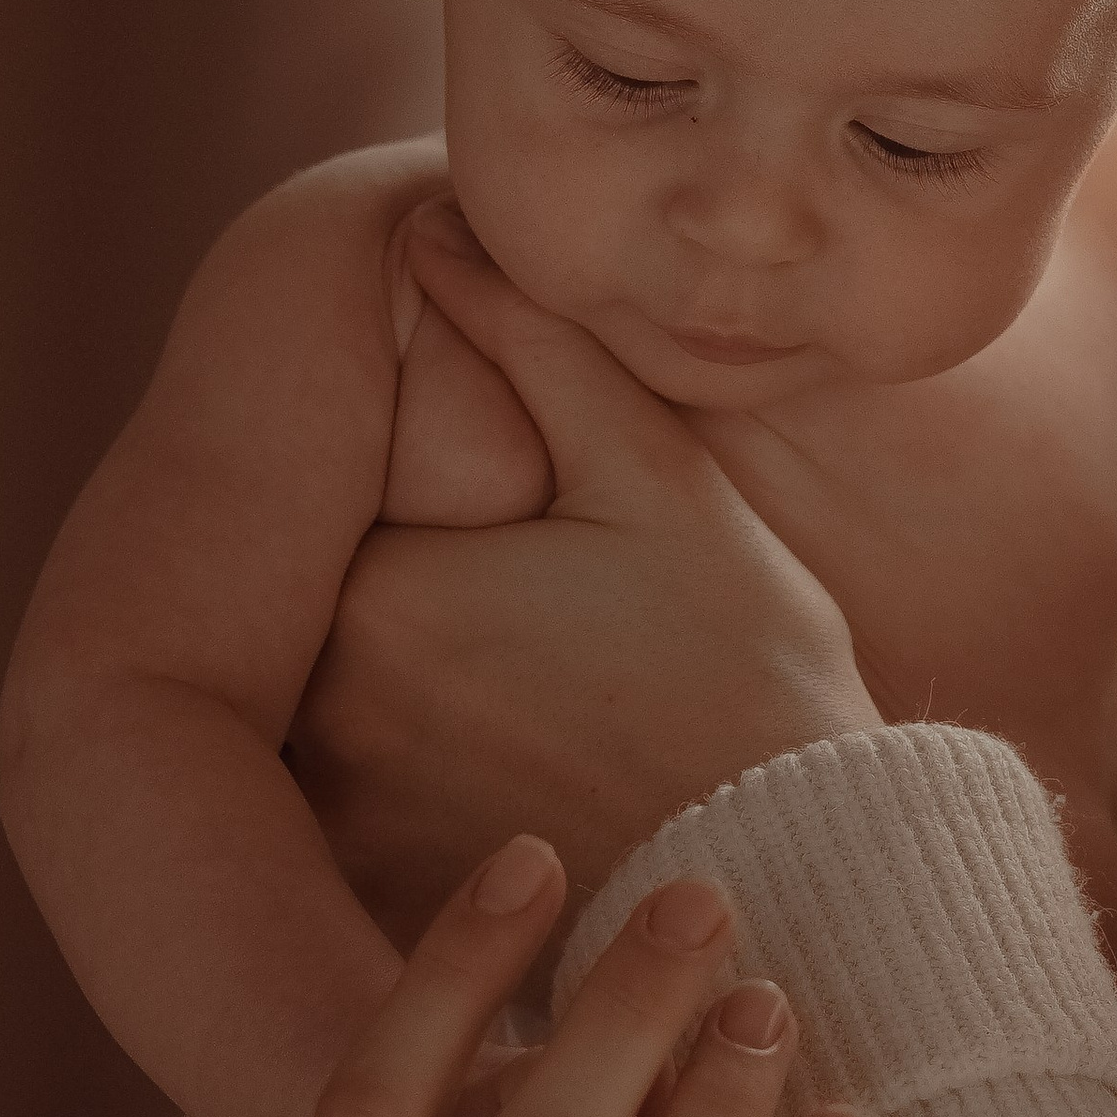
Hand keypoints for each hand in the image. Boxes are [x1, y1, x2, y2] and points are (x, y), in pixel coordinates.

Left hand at [292, 206, 879, 921]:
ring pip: (328, 693)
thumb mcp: (655, 479)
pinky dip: (405, 776)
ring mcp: (344, 808)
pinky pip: (355, 805)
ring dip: (388, 674)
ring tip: (518, 677)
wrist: (797, 869)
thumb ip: (538, 348)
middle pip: (319, 589)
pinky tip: (508, 765)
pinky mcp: (381, 887)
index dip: (408, 470)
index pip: (333, 484)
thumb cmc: (745, 663)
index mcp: (376, 581)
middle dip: (394, 570)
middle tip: (513, 593)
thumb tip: (429, 229)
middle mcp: (323, 701)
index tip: (493, 495)